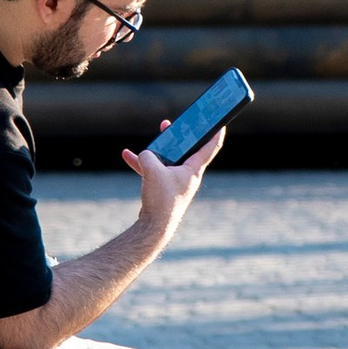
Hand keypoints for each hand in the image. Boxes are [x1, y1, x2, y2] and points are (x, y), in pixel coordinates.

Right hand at [123, 116, 225, 247]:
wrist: (154, 226)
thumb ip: (148, 156)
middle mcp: (186, 175)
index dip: (216, 134)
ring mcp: (174, 181)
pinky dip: (142, 163)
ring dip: (161, 147)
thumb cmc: (161, 199)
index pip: (210, 148)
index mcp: (192, 170)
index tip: (220, 122)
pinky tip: (127, 155)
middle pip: (187, 149)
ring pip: (169, 158)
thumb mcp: (152, 170)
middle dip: (183, 135)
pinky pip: (153, 170)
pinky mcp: (162, 187)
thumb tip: (144, 155)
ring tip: (158, 134)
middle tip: (183, 122)